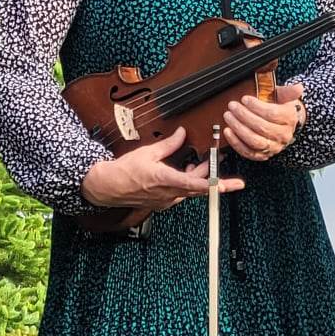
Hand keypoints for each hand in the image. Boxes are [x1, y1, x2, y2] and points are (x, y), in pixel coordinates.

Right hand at [81, 128, 244, 211]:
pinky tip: (186, 170)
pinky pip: (182, 194)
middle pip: (197, 187)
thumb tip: (182, 133)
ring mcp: (166, 200)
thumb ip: (169, 144)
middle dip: (211, 174)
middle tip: (221, 159)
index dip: (213, 184)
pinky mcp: (163, 202)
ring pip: (191, 191)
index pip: (195, 185)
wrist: (108, 187)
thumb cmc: (125, 170)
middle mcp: (168, 194)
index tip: (227, 184)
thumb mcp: (148, 152)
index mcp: (165, 180)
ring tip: (203, 162)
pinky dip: (188, 183)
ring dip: (199, 178)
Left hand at [224, 81, 305, 160]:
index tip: (244, 99)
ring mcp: (274, 147)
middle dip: (244, 116)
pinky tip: (228, 131)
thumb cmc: (279, 107)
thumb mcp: (283, 96)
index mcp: (290, 119)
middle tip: (232, 106)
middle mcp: (284, 135)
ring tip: (228, 116)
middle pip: (262, 127)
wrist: (282, 124)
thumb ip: (288, 91)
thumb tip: (299, 88)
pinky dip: (236, 143)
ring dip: (238, 128)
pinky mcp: (263, 155)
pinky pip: (248, 152)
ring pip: (254, 141)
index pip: (272, 114)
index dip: (256, 106)